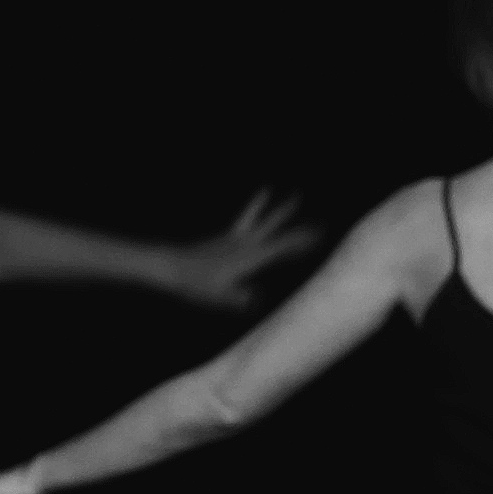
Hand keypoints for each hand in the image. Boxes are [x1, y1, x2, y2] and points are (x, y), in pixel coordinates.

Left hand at [175, 191, 321, 308]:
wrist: (172, 266)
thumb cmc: (196, 284)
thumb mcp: (220, 297)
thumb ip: (239, 298)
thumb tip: (256, 296)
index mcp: (249, 257)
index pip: (282, 247)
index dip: (301, 241)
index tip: (320, 235)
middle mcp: (245, 244)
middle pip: (276, 229)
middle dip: (298, 226)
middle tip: (318, 220)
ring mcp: (236, 238)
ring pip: (262, 219)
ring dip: (277, 208)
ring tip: (293, 195)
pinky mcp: (226, 237)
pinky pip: (246, 219)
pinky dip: (256, 208)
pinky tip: (264, 198)